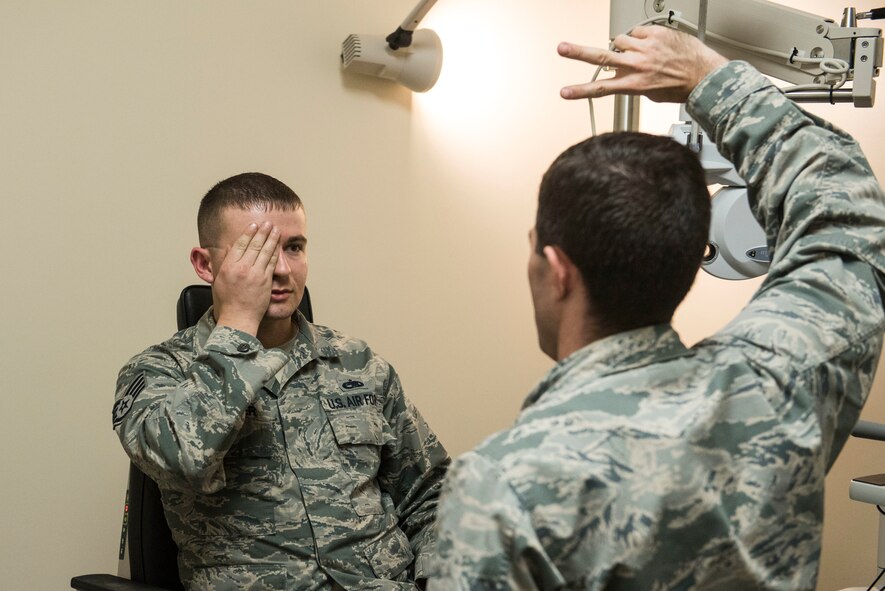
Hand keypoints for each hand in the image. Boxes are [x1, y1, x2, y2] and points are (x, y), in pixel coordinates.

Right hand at [211, 221, 279, 336]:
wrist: (239, 317)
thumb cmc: (228, 301)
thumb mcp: (220, 279)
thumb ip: (225, 262)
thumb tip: (228, 247)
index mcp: (229, 267)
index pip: (239, 245)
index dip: (247, 233)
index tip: (253, 225)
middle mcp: (242, 268)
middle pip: (254, 245)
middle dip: (262, 232)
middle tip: (267, 223)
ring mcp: (255, 274)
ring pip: (265, 252)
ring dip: (271, 239)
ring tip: (275, 229)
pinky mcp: (265, 281)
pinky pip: (272, 263)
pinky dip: (275, 252)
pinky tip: (278, 245)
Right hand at [558, 25, 727, 103]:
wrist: (704, 75)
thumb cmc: (679, 87)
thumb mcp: (650, 92)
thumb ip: (630, 82)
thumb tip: (619, 72)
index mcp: (634, 84)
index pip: (601, 89)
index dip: (580, 91)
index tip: (564, 92)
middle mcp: (637, 65)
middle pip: (601, 57)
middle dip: (578, 53)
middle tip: (562, 48)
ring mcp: (646, 48)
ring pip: (620, 41)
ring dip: (623, 46)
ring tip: (637, 52)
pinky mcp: (655, 33)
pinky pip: (638, 31)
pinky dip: (640, 38)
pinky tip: (650, 45)